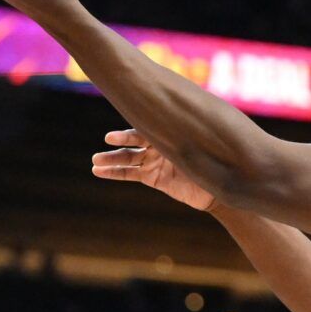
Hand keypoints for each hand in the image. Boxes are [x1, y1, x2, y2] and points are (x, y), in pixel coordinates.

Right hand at [92, 130, 215, 210]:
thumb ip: (191, 140)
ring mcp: (153, 161)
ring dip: (111, 160)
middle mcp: (159, 145)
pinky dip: (114, 173)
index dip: (132, 133)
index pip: (147, 129)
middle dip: (120, 143)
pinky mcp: (151, 177)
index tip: (115, 136)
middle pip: (135, 142)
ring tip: (95, 162)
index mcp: (170, 133)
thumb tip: (189, 121)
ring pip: (128, 158)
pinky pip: (129, 174)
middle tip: (107, 142)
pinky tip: (98, 172)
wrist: (216, 190)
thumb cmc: (213, 165)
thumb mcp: (203, 151)